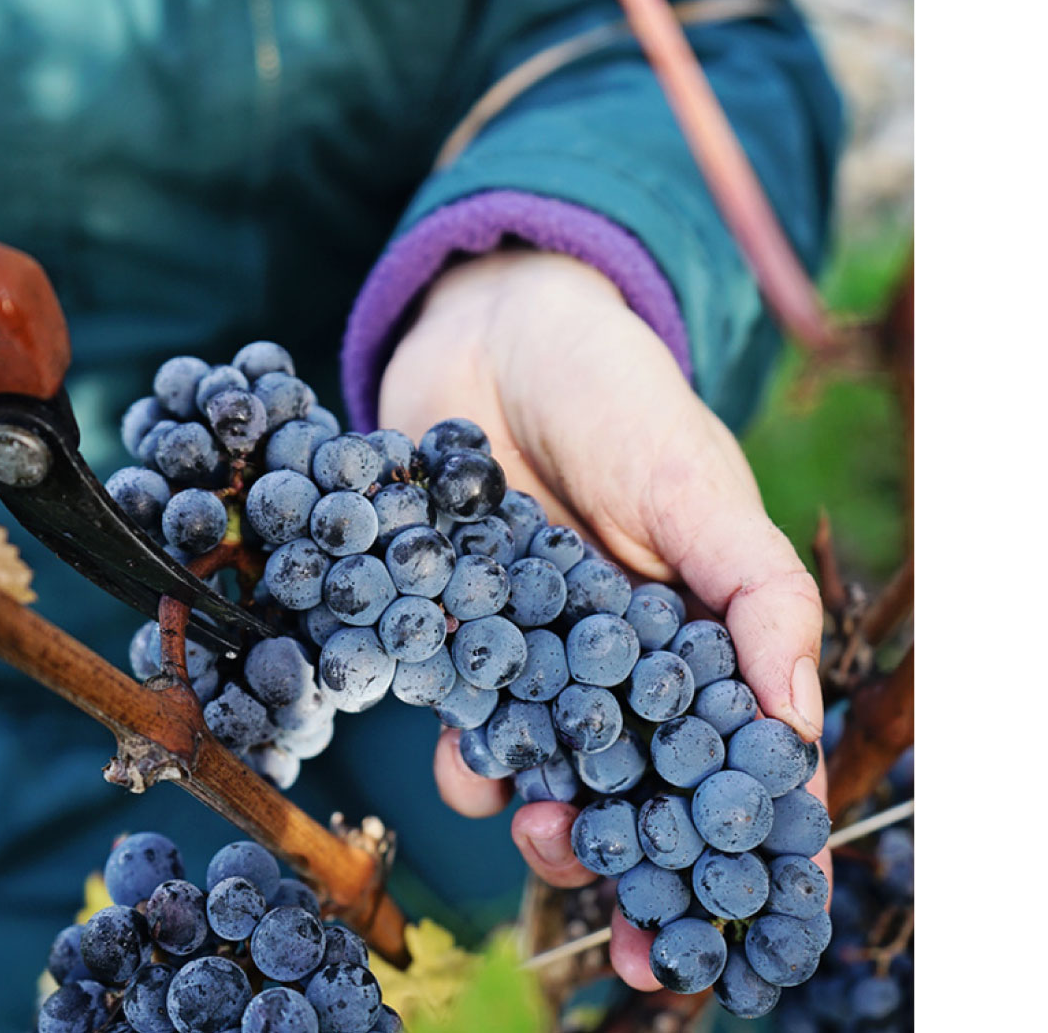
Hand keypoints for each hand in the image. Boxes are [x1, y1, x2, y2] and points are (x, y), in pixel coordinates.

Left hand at [379, 250, 827, 990]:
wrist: (489, 338)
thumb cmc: (615, 395)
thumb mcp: (697, 486)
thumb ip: (752, 595)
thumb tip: (800, 725)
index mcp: (705, 638)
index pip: (740, 762)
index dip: (749, 848)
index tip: (745, 929)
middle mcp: (627, 664)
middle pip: (641, 795)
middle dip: (632, 863)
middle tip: (621, 921)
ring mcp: (543, 661)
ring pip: (553, 779)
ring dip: (545, 825)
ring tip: (536, 825)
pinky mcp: (466, 643)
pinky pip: (466, 729)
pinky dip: (466, 759)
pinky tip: (465, 763)